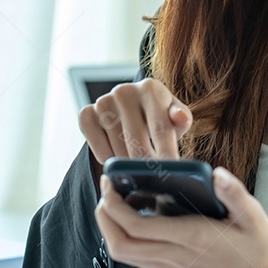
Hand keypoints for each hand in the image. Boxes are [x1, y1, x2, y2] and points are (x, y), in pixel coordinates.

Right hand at [78, 79, 192, 163]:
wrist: (129, 111)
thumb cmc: (158, 117)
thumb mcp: (174, 118)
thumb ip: (181, 119)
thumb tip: (180, 117)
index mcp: (150, 88)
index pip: (159, 128)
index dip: (165, 153)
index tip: (170, 173)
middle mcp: (124, 91)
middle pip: (136, 141)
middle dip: (146, 165)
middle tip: (153, 179)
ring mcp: (102, 102)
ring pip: (117, 148)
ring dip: (127, 164)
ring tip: (136, 166)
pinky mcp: (86, 114)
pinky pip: (97, 148)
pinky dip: (108, 159)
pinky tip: (117, 157)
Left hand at [94, 166, 267, 267]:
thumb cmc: (257, 248)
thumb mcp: (254, 216)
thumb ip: (235, 194)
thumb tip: (217, 174)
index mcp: (191, 239)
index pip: (137, 227)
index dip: (114, 205)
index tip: (110, 182)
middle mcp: (174, 258)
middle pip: (120, 244)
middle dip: (104, 216)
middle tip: (106, 190)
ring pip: (124, 254)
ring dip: (111, 227)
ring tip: (117, 200)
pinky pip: (135, 257)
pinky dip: (125, 236)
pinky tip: (136, 215)